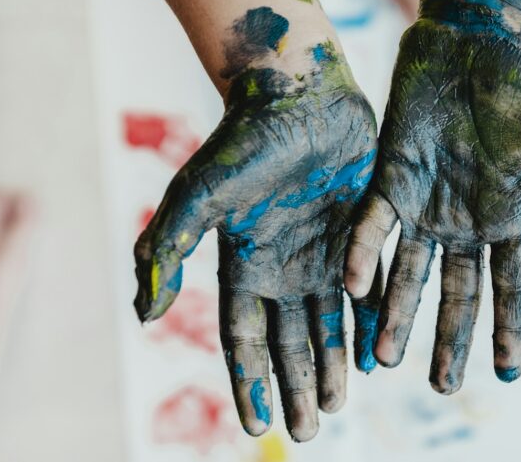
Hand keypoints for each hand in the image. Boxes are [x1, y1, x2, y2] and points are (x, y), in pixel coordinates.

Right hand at [134, 36, 379, 440]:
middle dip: (298, 384)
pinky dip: (373, 321)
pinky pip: (369, 288)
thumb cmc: (245, 141)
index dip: (251, 381)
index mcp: (245, 263)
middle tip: (310, 431)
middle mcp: (286, 265)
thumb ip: (167, 250)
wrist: (298, 93)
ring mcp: (325, 252)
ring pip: (330, 322)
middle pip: (290, 340)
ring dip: (334, 364)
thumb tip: (142, 316)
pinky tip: (379, 356)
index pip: (245, 338)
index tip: (259, 427)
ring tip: (339, 405)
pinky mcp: (362, 233)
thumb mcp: (198, 197)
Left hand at [344, 0, 520, 393]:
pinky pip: (373, 224)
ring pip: (409, 271)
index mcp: (509, 215)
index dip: (510, 327)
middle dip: (448, 337)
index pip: (512, 283)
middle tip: (439, 386)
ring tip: (382, 359)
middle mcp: (465, 219)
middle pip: (457, 291)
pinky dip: (364, 254)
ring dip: (397, 313)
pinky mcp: (391, 176)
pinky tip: (355, 286)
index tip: (507, 372)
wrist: (477, 34)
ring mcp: (426, 202)